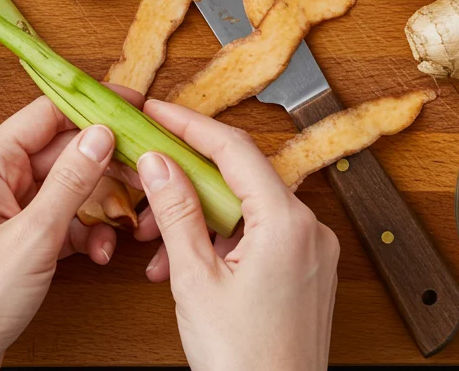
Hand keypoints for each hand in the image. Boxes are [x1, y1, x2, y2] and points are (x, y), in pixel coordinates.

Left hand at [0, 92, 134, 370]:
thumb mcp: (35, 236)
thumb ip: (72, 181)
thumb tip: (100, 133)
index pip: (46, 113)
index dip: (92, 107)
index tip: (133, 105)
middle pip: (60, 152)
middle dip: (104, 167)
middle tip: (145, 176)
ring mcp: (1, 208)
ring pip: (64, 188)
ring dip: (97, 207)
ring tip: (123, 228)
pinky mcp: (12, 237)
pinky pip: (56, 218)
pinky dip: (81, 232)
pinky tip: (99, 252)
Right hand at [133, 100, 339, 370]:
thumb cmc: (244, 361)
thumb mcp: (194, 279)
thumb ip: (175, 212)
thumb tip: (159, 162)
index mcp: (287, 223)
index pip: (233, 149)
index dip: (189, 125)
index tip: (156, 112)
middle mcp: (309, 229)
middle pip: (240, 177)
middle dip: (186, 180)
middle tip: (146, 173)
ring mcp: (312, 252)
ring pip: (245, 210)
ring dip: (198, 218)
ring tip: (155, 244)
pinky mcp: (307, 273)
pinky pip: (259, 237)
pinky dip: (220, 242)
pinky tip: (184, 264)